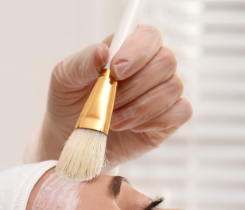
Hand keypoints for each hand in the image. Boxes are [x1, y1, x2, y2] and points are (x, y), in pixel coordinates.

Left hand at [32, 25, 192, 166]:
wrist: (71, 139)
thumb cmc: (69, 102)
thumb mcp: (64, 79)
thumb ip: (82, 62)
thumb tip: (103, 51)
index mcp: (128, 48)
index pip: (148, 36)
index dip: (137, 51)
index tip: (116, 71)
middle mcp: (151, 66)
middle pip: (166, 61)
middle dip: (135, 86)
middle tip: (109, 103)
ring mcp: (163, 92)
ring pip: (172, 88)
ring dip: (140, 107)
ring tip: (112, 120)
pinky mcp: (169, 118)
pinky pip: (180, 112)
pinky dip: (155, 121)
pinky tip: (132, 127)